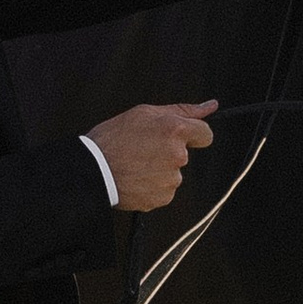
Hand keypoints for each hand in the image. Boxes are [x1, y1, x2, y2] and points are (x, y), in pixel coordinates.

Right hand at [88, 100, 217, 212]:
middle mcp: (177, 156)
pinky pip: (165, 190)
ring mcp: (171, 179)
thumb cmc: (113, 139)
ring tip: (135, 165)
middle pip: (184, 154)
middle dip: (169, 152)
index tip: (180, 138)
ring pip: (174, 173)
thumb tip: (210, 106)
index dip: (192, 134)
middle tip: (143, 149)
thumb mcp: (145, 113)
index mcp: (175, 130)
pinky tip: (136, 178)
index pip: (205, 134)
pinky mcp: (163, 197)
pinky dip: (153, 186)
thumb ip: (182, 110)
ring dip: (160, 170)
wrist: (92, 170)